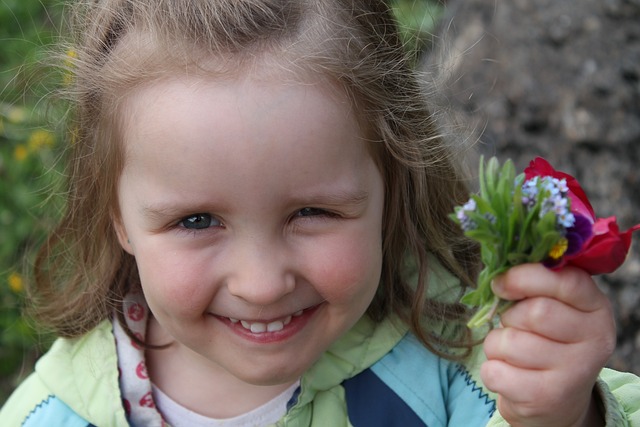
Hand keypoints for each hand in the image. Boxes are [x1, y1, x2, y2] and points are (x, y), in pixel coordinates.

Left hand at [480, 263, 615, 426]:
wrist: (556, 402)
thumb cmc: (547, 340)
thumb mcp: (553, 306)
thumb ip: (534, 284)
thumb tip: (497, 272)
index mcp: (596, 309)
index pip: (565, 282)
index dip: (524, 277)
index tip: (501, 283)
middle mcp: (594, 342)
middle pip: (534, 312)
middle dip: (510, 316)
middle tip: (515, 326)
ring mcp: (573, 374)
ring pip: (510, 341)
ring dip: (497, 344)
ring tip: (513, 353)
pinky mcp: (545, 399)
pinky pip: (494, 371)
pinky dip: (491, 370)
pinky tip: (510, 374)